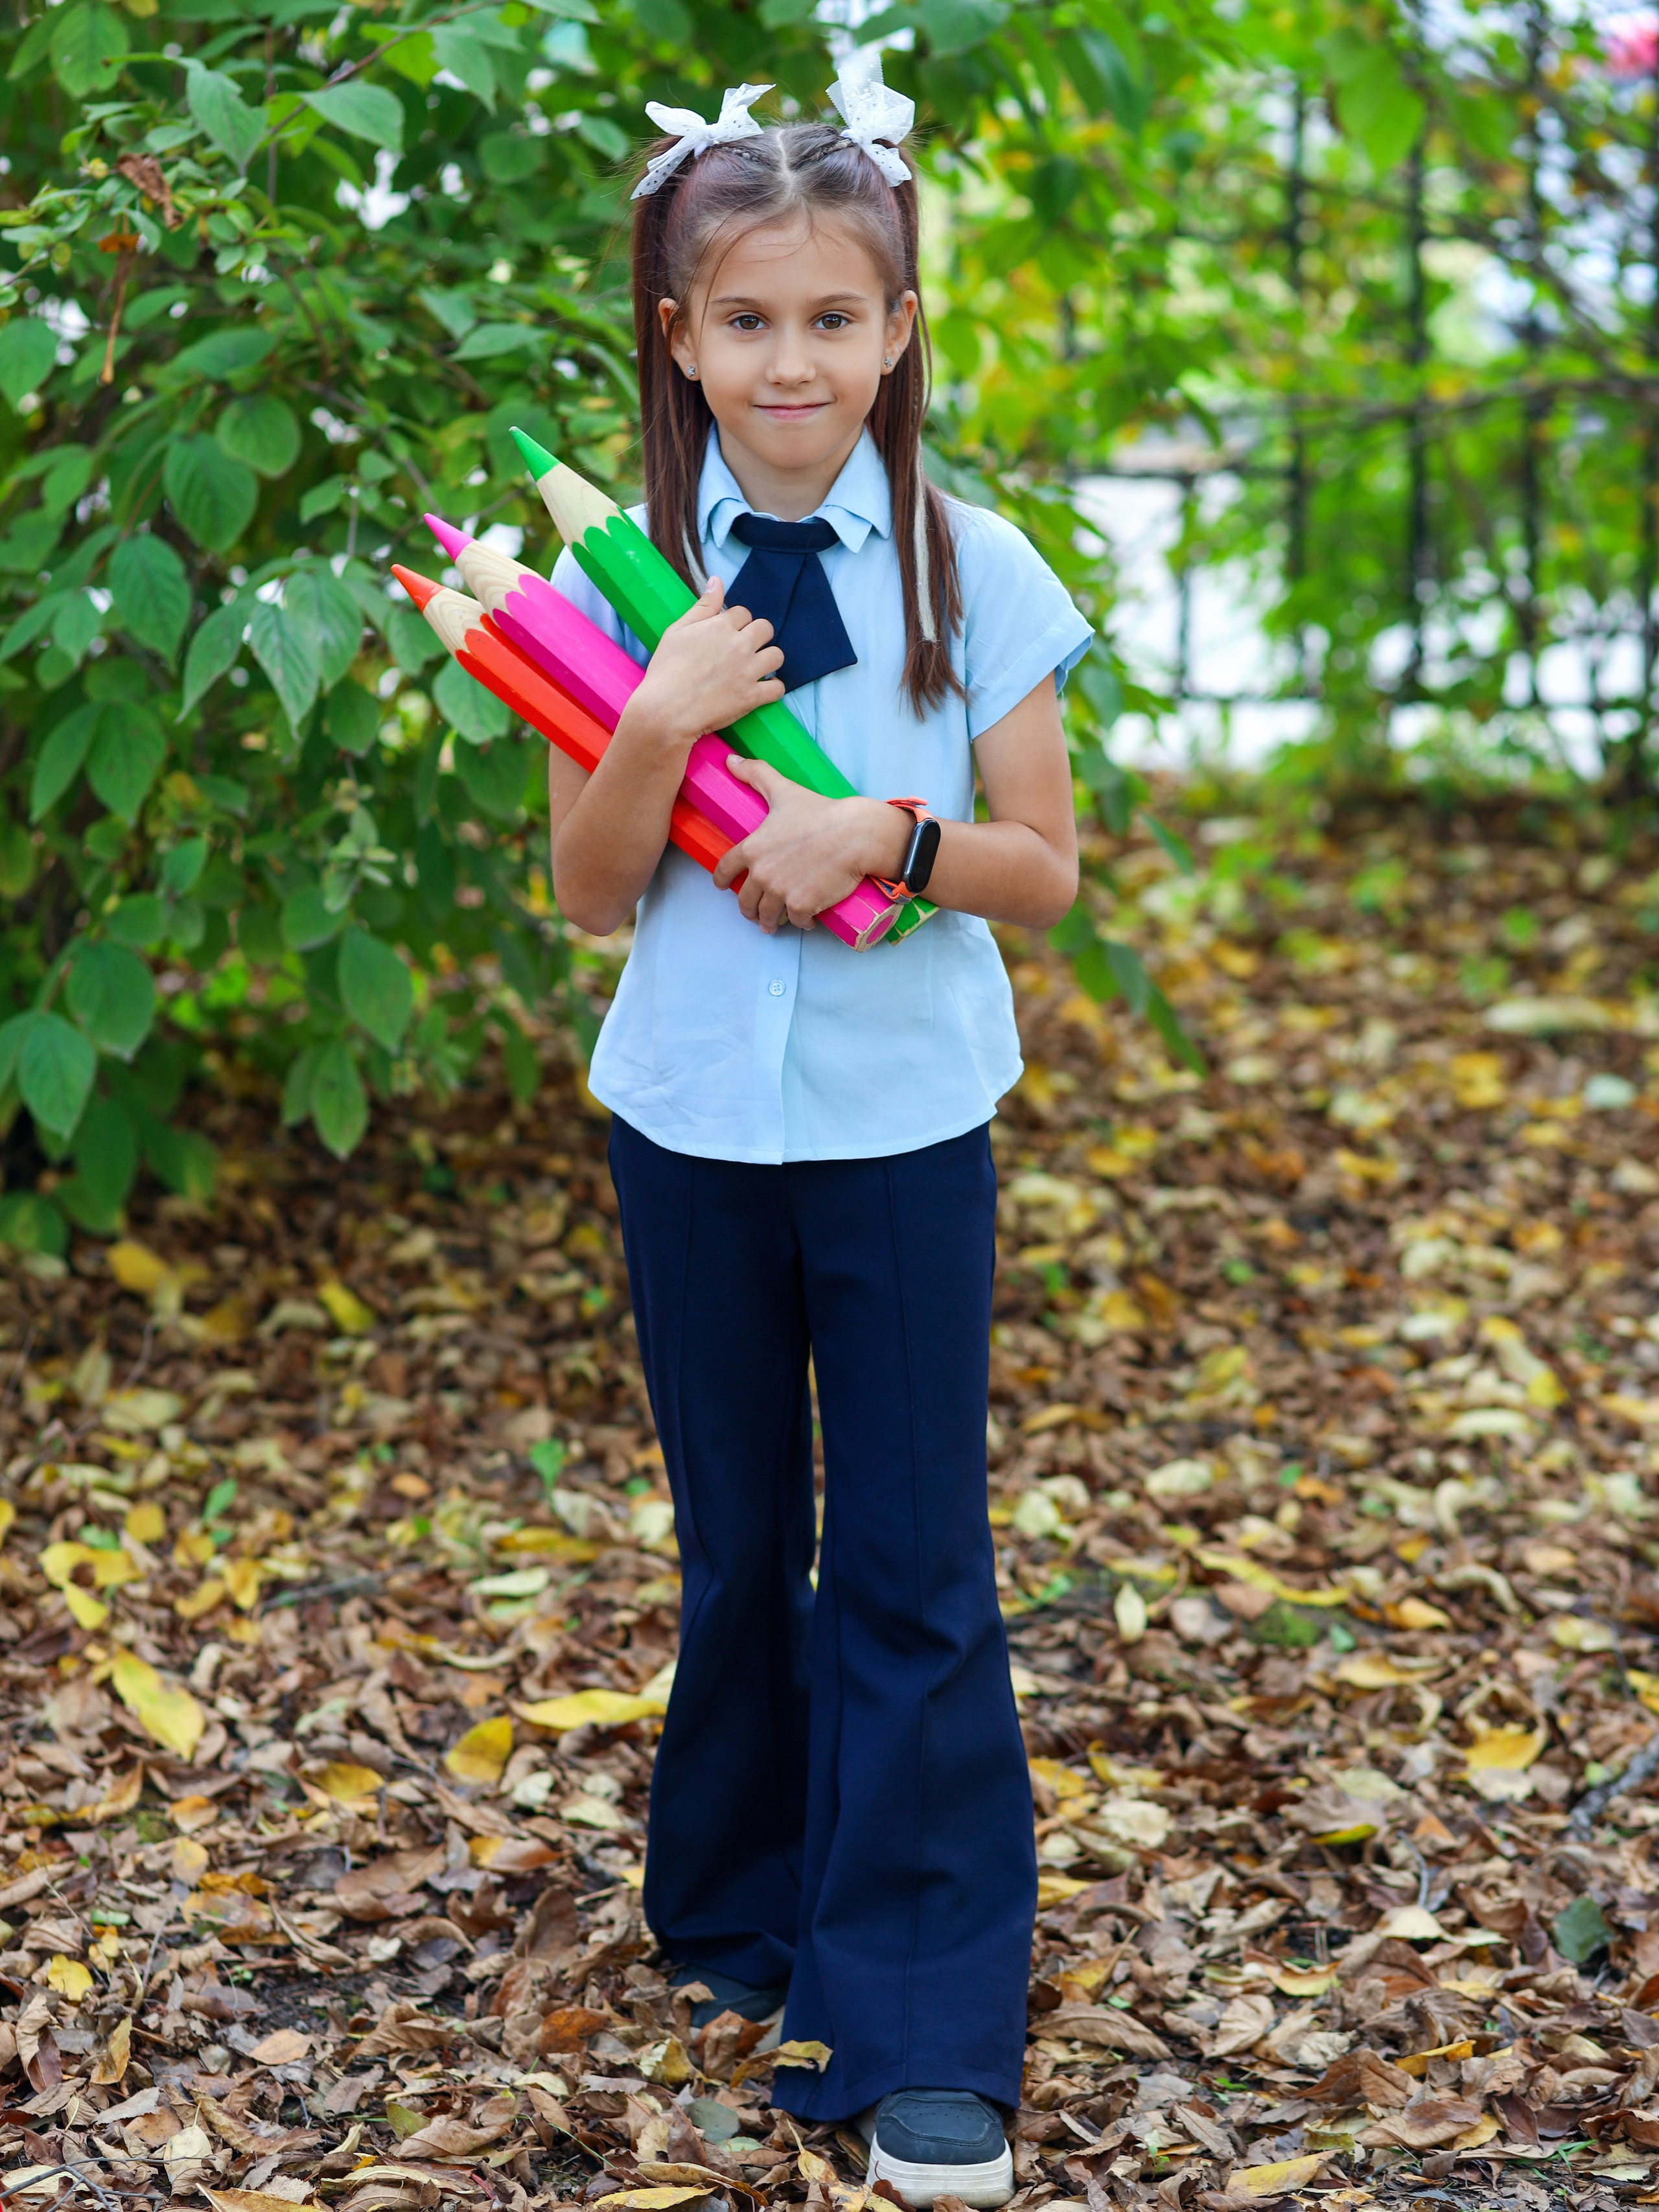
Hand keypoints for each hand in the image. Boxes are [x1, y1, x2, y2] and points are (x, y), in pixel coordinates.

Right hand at [620, 574, 784, 754]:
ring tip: (756, 667)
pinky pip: (778, 689)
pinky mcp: (752, 697)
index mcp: (720, 626)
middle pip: (765, 629)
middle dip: (757, 636)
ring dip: (769, 660)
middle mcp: (739, 645)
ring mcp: (748, 671)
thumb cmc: (665, 670)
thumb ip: (702, 606)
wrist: (664, 710)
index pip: (743, 613)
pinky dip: (773, 689)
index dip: (737, 623)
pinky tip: (762, 689)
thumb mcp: (677, 631)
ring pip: (777, 656)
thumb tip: (717, 581)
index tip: (727, 635)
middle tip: (744, 650)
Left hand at [712, 757, 910, 932]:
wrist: (854, 835)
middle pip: (745, 901)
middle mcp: (761, 874)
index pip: (726, 870)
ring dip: (769, 921)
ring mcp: (781, 893)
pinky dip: (799, 922)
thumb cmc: (820, 812)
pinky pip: (795, 922)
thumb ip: (756, 774)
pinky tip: (804, 921)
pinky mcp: (802, 906)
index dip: (721, 880)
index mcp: (752, 849)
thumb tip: (730, 759)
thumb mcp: (784, 791)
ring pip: (767, 916)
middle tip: (754, 912)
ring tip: (774, 923)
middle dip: (748, 909)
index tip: (722, 887)